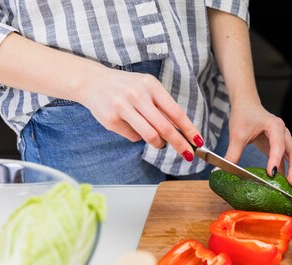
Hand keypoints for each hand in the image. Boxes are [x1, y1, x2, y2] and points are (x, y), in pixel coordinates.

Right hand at [77, 66, 201, 160]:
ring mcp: (122, 107)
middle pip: (165, 127)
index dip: (189, 129)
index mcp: (150, 85)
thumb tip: (182, 131)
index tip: (198, 141)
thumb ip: (162, 108)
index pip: (175, 111)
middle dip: (180, 144)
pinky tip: (131, 126)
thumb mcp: (147, 89)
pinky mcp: (111, 120)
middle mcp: (137, 95)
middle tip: (188, 154)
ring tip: (158, 142)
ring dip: (159, 144)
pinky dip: (137, 136)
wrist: (93, 82)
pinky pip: (133, 137)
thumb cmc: (126, 87)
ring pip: (150, 135)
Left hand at [225, 100, 291, 187]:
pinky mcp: (282, 146)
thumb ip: (232, 153)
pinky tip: (284, 183)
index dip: (276, 160)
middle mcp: (284, 132)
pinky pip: (290, 159)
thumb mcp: (237, 135)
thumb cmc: (244, 115)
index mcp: (274, 126)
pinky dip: (290, 171)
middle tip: (291, 185)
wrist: (247, 105)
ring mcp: (285, 139)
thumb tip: (222, 170)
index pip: (278, 145)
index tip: (271, 174)